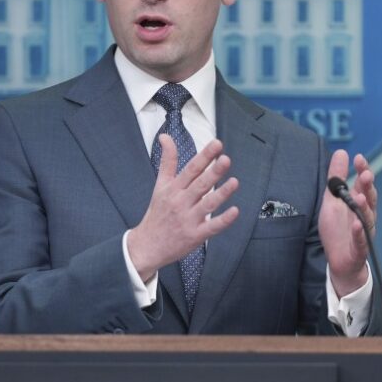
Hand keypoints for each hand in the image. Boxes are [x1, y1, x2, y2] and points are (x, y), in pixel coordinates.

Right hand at [127, 135, 238, 279]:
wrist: (147, 245)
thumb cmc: (157, 213)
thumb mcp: (160, 185)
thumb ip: (167, 161)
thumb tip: (165, 136)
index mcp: (173, 189)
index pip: (191, 169)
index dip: (204, 156)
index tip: (217, 144)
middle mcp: (181, 202)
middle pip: (200, 185)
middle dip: (213, 172)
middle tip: (225, 159)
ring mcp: (188, 219)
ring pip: (208, 204)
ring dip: (221, 193)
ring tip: (234, 182)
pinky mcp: (195, 235)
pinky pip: (212, 227)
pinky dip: (223, 220)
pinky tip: (235, 211)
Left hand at [318, 150, 375, 297]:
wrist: (340, 263)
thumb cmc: (338, 230)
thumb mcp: (332, 201)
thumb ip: (336, 178)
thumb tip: (341, 152)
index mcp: (359, 203)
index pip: (363, 184)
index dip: (363, 171)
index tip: (359, 158)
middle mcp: (365, 216)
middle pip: (369, 199)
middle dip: (368, 186)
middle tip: (365, 174)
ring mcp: (364, 232)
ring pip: (367, 218)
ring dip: (364, 207)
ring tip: (359, 197)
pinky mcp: (359, 249)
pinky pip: (361, 240)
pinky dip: (360, 233)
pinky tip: (357, 225)